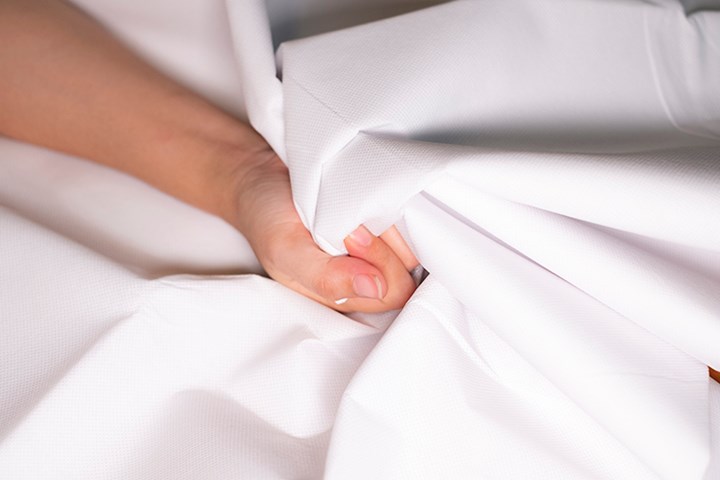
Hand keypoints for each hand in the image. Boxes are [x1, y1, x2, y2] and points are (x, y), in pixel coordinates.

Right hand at [223, 136, 418, 312]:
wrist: (260, 175)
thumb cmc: (268, 217)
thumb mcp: (285, 251)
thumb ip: (325, 279)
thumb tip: (374, 289)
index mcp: (343, 294)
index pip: (390, 293)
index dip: (377, 264)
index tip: (350, 236)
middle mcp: (366, 275)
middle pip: (407, 271)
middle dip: (383, 245)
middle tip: (352, 224)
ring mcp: (378, 248)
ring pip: (413, 244)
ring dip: (389, 222)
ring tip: (355, 209)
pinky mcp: (382, 219)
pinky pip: (408, 218)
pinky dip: (394, 204)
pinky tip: (368, 198)